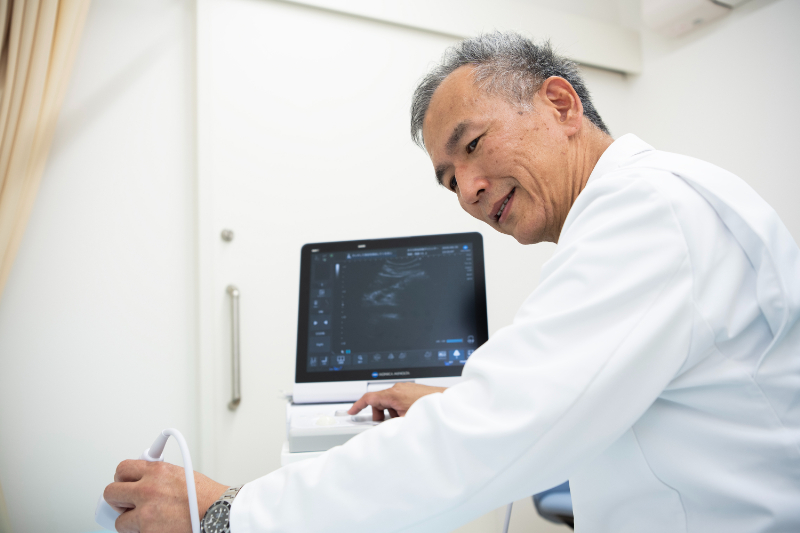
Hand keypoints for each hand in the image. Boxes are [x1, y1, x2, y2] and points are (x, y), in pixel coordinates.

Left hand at [103, 459, 227, 532]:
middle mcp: (147, 489)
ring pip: (120, 520)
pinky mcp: (147, 531)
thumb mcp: (181, 473)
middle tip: (126, 503)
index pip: (122, 469)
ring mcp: (145, 513)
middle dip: (117, 499)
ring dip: (129, 520)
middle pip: (111, 492)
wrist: (218, 513)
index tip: (124, 483)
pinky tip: (155, 528)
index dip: (121, 478)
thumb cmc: (205, 496)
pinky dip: (141, 532)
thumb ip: (158, 475)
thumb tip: (144, 479)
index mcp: (156, 471)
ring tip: (145, 520)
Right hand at [348, 382, 446, 420]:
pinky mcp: (412, 391)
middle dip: (379, 415)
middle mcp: (398, 388)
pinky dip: (398, 409)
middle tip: (384, 425)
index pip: (369, 398)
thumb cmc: (429, 408)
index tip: (352, 412)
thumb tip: (381, 430)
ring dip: (391, 413)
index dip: (358, 406)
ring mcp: (405, 389)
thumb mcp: (404, 420)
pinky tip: (407, 417)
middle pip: (379, 401)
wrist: (447, 403)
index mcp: (393, 394)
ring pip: (389, 402)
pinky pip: (398, 400)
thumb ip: (389, 423)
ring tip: (402, 422)